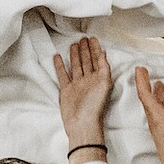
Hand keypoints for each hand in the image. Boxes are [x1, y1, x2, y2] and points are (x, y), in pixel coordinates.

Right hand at [55, 37, 113, 157]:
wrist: (82, 124)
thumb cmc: (95, 107)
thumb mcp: (105, 84)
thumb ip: (104, 68)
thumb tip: (103, 53)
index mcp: (99, 79)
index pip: (98, 60)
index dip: (95, 49)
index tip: (93, 39)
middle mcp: (89, 81)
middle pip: (87, 61)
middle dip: (85, 49)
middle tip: (83, 38)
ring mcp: (77, 85)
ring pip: (76, 66)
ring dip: (75, 55)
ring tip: (73, 44)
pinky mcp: (66, 90)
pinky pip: (63, 75)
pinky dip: (60, 66)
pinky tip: (58, 57)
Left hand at [135, 68, 163, 163]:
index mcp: (158, 118)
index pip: (146, 95)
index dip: (142, 81)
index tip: (139, 69)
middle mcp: (157, 122)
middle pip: (149, 100)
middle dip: (147, 85)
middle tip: (144, 72)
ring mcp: (161, 129)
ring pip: (157, 108)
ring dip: (157, 96)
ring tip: (158, 85)